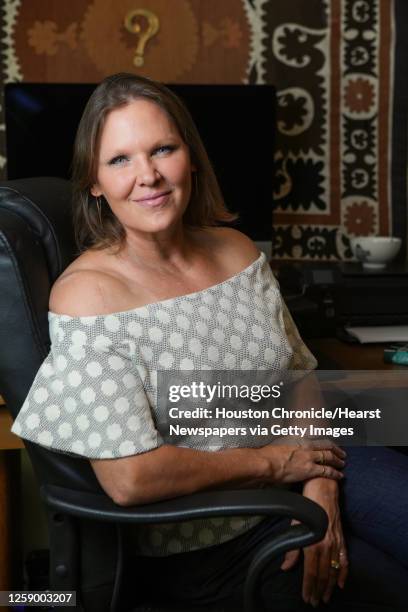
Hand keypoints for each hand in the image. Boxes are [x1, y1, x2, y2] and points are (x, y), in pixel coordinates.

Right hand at [257, 440, 345, 484]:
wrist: (266, 462)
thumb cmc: (269, 455)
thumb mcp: (280, 444)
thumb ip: (289, 445)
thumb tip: (288, 447)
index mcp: (300, 441)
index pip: (320, 441)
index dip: (329, 444)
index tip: (333, 446)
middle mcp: (307, 447)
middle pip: (328, 448)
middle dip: (337, 451)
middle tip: (343, 454)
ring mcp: (310, 458)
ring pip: (329, 458)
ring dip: (338, 461)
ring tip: (342, 464)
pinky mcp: (310, 470)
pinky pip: (327, 471)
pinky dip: (335, 473)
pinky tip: (339, 475)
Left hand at [281, 478, 347, 606]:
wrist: (322, 488)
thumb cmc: (306, 505)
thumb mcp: (295, 525)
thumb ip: (291, 549)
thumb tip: (285, 567)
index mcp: (313, 542)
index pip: (311, 572)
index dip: (309, 587)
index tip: (307, 598)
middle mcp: (326, 544)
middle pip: (323, 574)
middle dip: (320, 590)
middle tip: (316, 602)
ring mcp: (335, 541)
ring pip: (334, 569)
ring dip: (330, 585)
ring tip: (327, 597)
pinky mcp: (341, 537)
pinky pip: (345, 558)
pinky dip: (344, 572)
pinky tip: (341, 582)